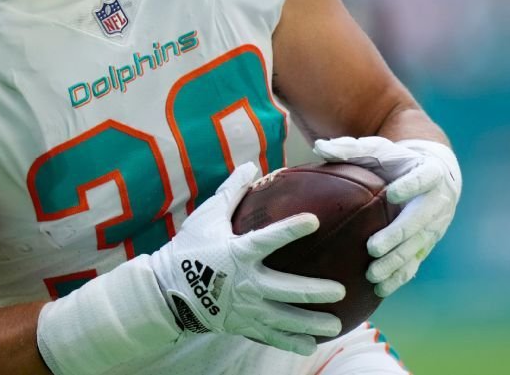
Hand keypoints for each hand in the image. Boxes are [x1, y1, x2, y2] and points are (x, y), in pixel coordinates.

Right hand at [150, 163, 345, 355]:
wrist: (168, 289)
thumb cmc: (190, 248)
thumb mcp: (208, 216)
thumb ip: (232, 191)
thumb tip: (251, 164)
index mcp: (238, 253)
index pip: (269, 239)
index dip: (291, 229)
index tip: (314, 221)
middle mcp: (246, 282)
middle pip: (287, 290)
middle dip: (316, 292)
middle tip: (340, 291)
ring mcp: (245, 307)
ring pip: (284, 318)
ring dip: (311, 323)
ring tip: (335, 325)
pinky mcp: (241, 324)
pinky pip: (270, 336)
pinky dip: (291, 342)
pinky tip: (310, 346)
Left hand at [311, 136, 461, 296]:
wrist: (433, 174)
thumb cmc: (396, 160)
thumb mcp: (378, 150)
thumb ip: (351, 148)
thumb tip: (320, 146)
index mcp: (430, 172)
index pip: (424, 177)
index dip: (411, 185)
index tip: (393, 193)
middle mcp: (438, 201)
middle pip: (420, 219)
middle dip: (397, 234)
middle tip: (372, 247)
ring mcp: (435, 226)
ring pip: (417, 246)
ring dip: (396, 261)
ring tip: (372, 274)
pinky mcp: (427, 244)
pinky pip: (415, 263)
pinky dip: (399, 276)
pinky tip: (379, 289)